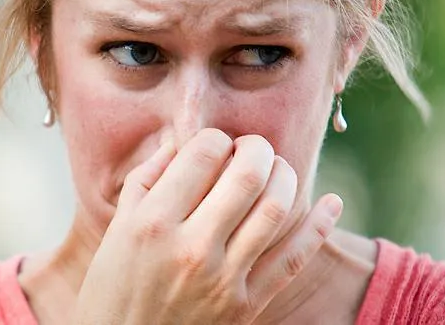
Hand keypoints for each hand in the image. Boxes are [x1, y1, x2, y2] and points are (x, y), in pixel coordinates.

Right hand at [73, 129, 342, 324]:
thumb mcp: (117, 227)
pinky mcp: (246, 306)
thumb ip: (148, 178)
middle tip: (253, 148)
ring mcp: (222, 279)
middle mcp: (190, 247)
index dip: (216, 138)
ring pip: (275, 209)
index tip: (216, 145)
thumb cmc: (113, 287)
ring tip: (277, 170)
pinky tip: (331, 202)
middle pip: (247, 175)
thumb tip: (183, 141)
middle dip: (258, 148)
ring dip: (285, 177)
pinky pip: (293, 259)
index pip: (203, 154)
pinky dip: (319, 227)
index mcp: (153, 221)